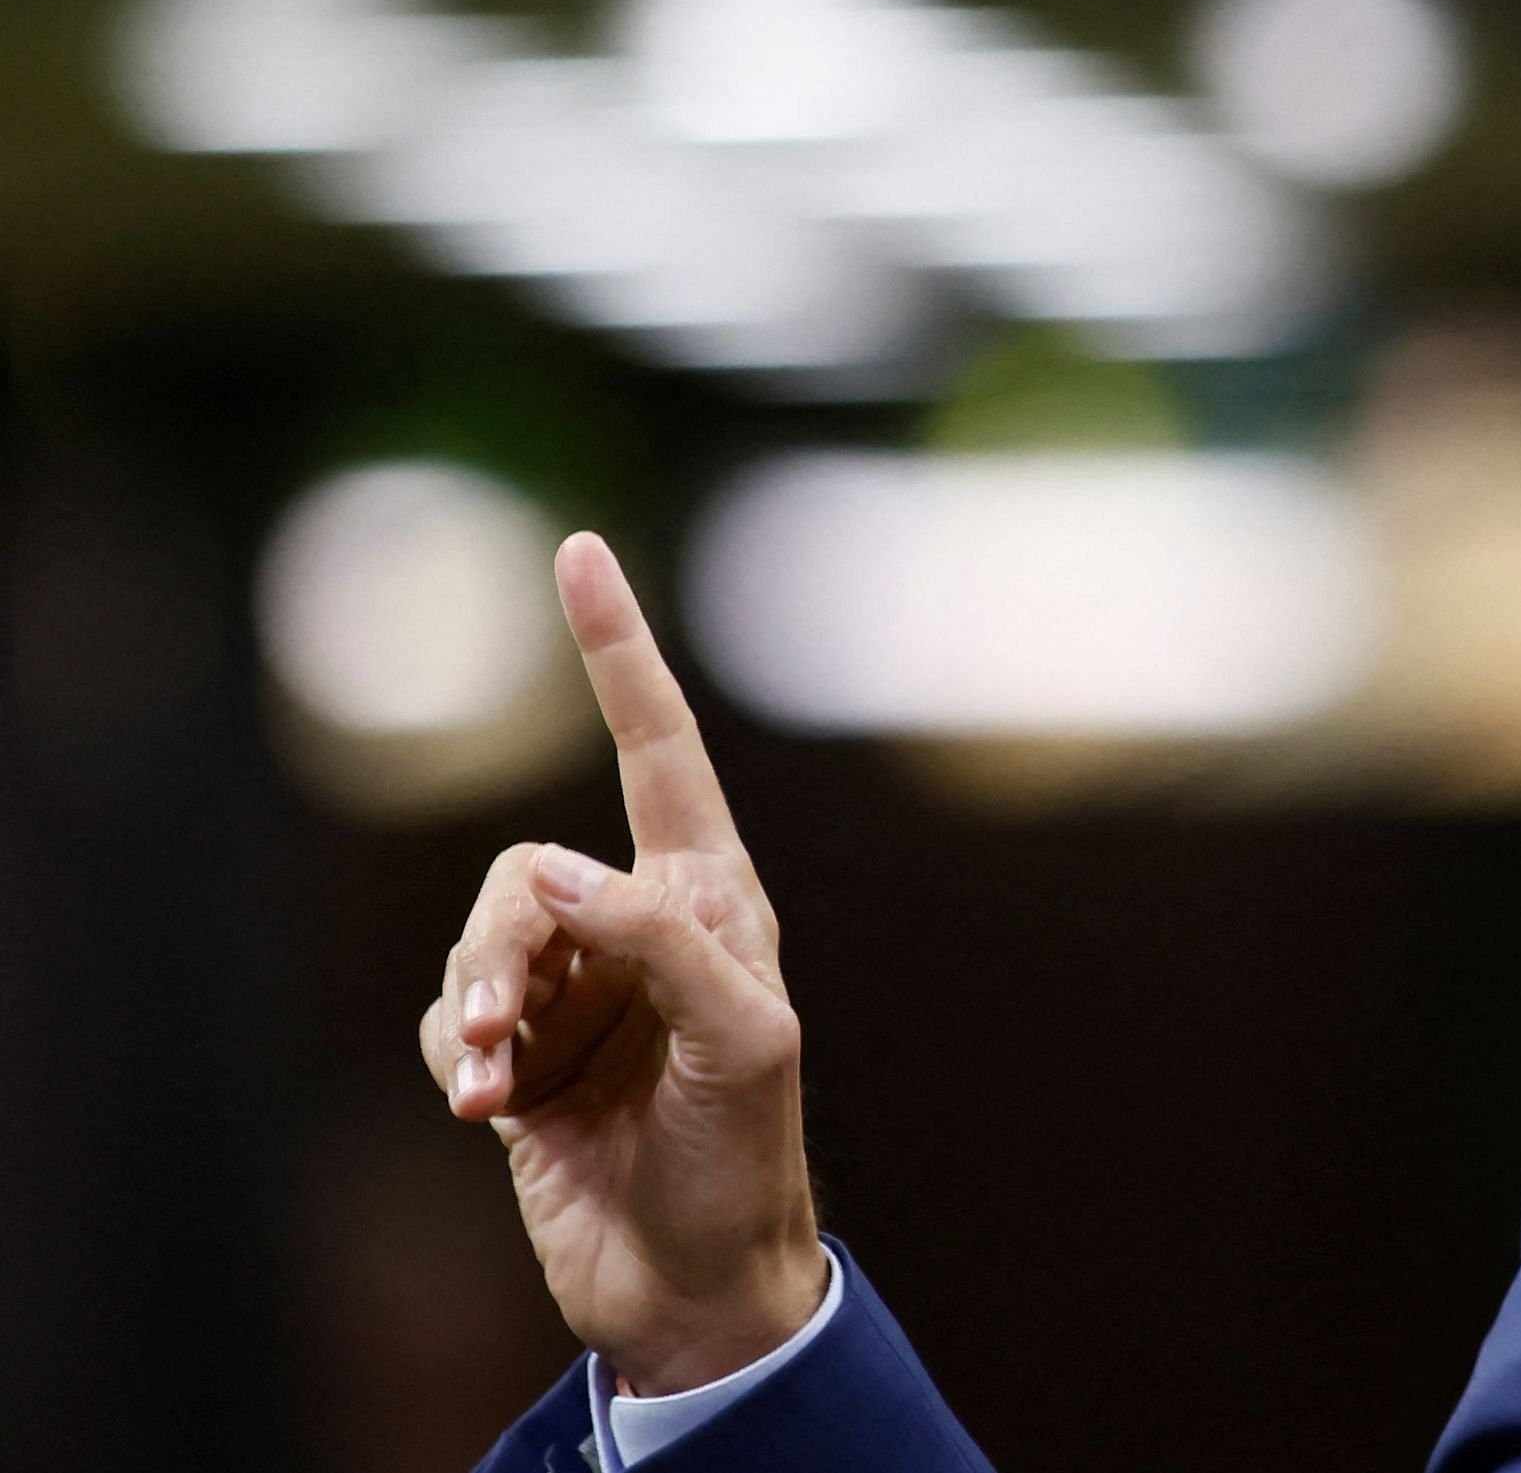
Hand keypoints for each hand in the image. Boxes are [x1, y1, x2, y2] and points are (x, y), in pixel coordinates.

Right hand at [418, 532, 829, 1393]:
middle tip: (511, 1032)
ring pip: (479, 941)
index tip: (581, 554)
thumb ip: (657, 942)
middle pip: (528, 871)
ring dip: (477, 1010)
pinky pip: (453, 1018)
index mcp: (714, 900)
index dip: (619, 653)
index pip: (661, 749)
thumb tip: (553, 870)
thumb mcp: (742, 1041)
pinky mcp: (522, 1057)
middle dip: (504, 946)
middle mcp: (640, 927)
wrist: (697, 1284)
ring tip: (499, 1084)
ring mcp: (577, 991)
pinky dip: (459, 1058)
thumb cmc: (750, 1157)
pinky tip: (485, 1114)